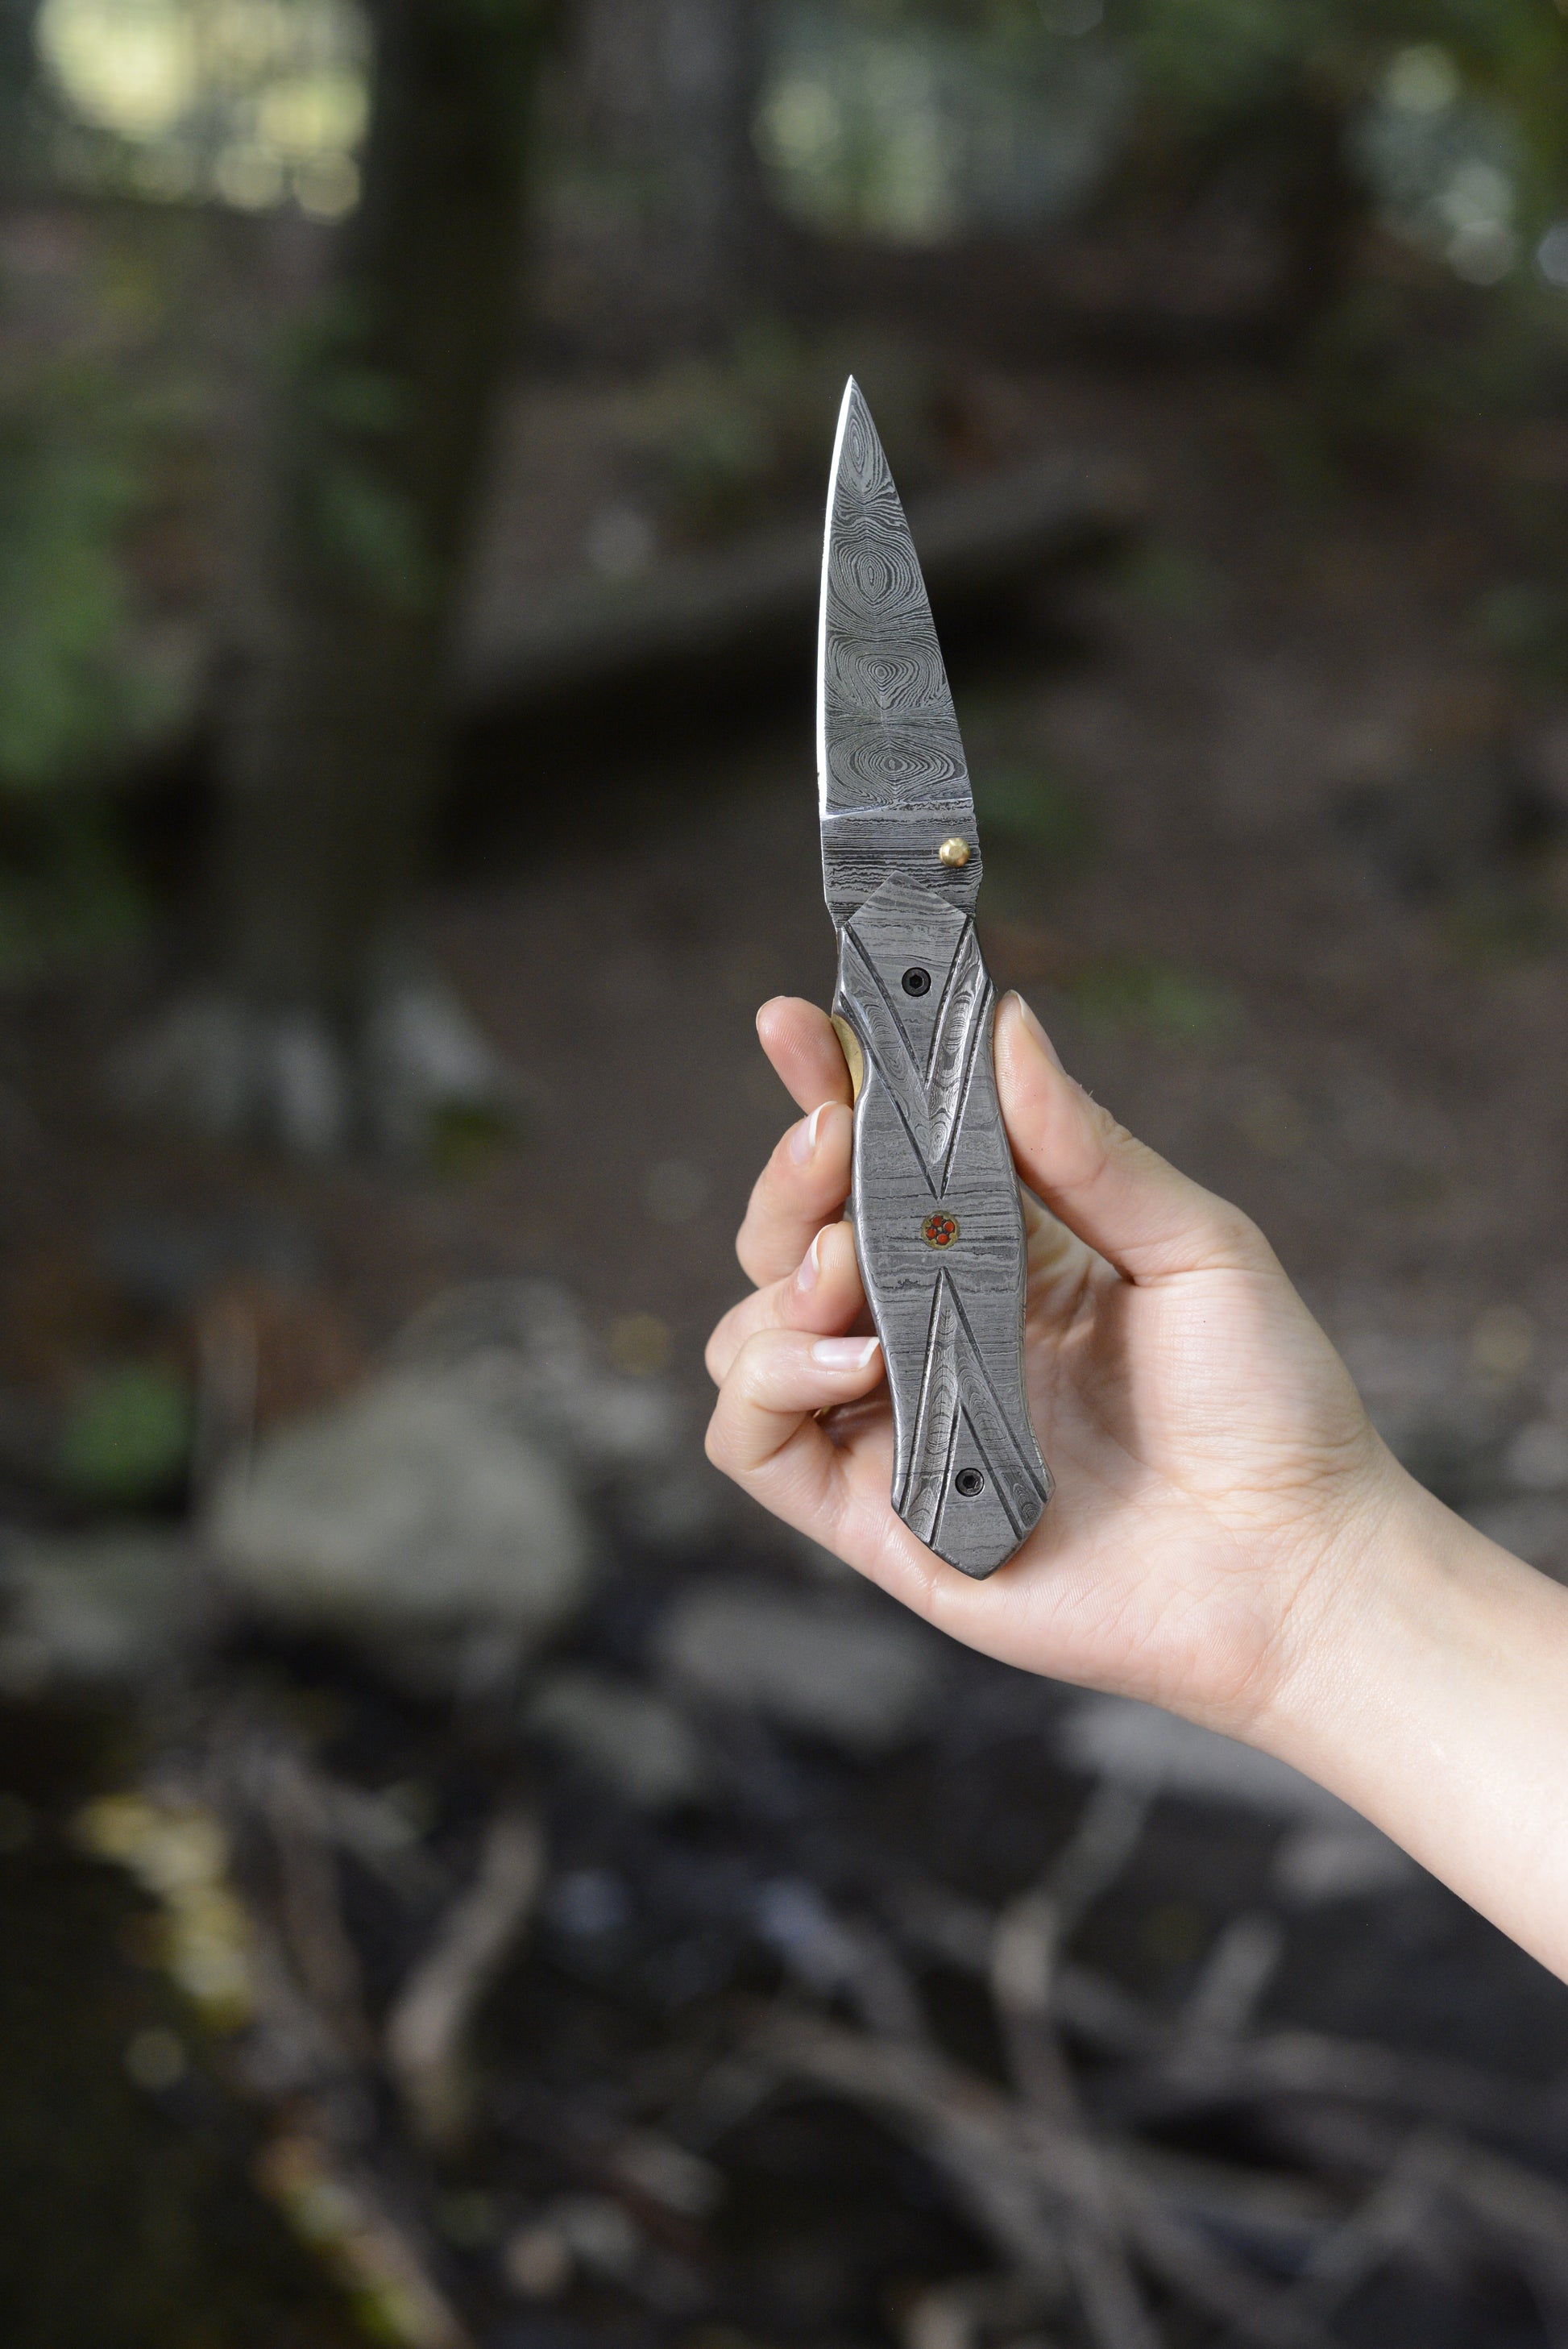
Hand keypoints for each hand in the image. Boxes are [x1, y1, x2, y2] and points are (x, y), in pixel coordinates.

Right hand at [705, 992, 1399, 1742]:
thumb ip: (1089, 1146)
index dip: (826, 1087)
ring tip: (850, 1272)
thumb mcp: (1196, 1245)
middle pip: (791, 1236)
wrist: (1294, 1565)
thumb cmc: (1270, 1405)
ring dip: (777, 1282)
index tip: (795, 1025)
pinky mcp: (878, 1515)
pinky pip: (752, 1441)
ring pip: (750, 1330)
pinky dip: (768, 1385)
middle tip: (831, 1146)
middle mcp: (933, 1332)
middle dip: (789, 1181)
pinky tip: (852, 1365)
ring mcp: (897, 1423)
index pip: (881, 1156)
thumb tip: (1006, 1027)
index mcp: (1003, 1253)